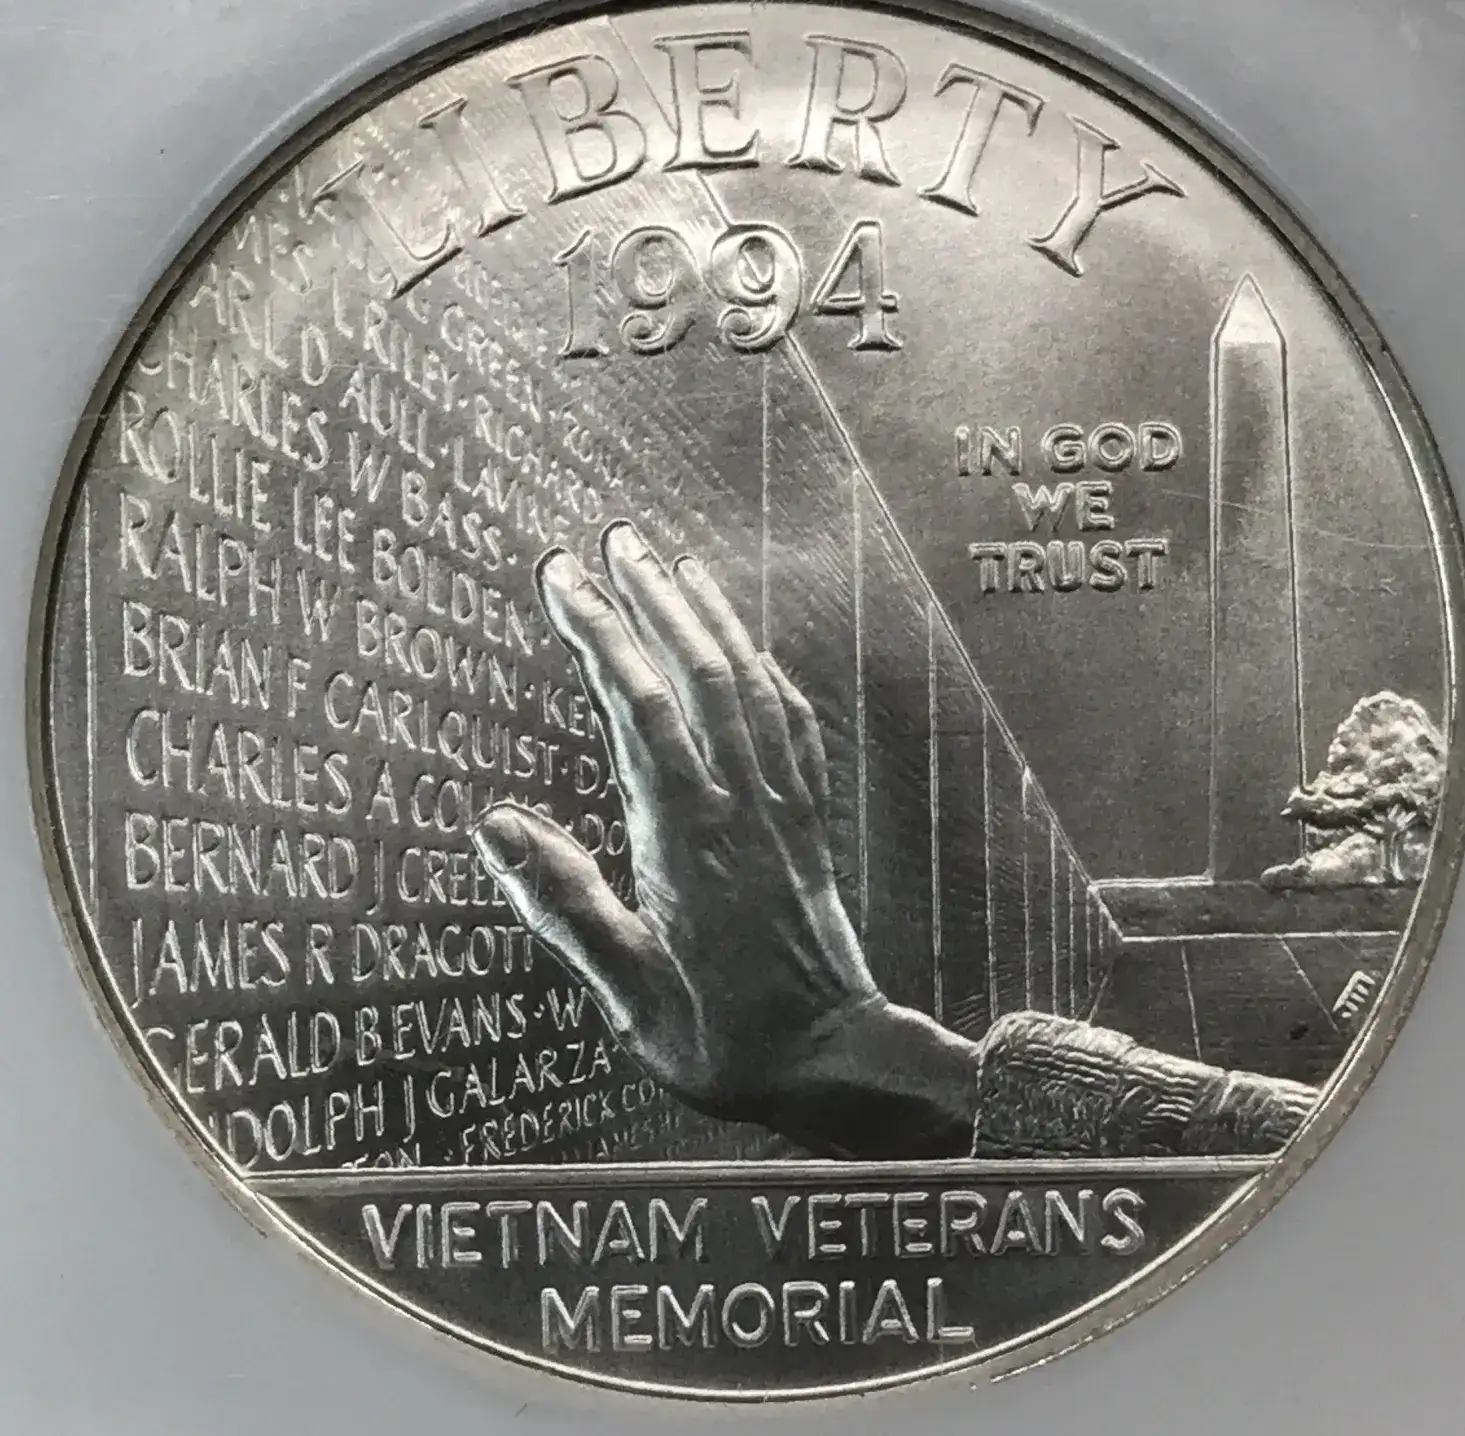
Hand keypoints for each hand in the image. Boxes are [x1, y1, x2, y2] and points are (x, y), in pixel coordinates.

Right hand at [472, 522, 978, 1156]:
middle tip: (614, 541)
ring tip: (674, 564)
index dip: (600, 633)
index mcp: (688, 836)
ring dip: (710, 618)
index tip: (563, 577)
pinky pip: (791, 723)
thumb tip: (495, 826)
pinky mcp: (808, 820)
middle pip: (696, 674)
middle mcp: (740, 803)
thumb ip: (566, 904)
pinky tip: (747, 647)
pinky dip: (765, 670)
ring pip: (748, 686)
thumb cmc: (724, 1036)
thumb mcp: (630, 991)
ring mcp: (782, 806)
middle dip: (652, 599)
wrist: (833, 1058)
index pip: (638, 707)